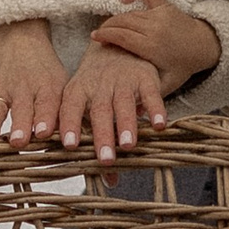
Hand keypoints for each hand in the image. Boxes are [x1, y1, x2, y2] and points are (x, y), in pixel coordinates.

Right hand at [0, 18, 69, 144]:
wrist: (17, 39)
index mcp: (46, 86)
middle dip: (20, 125)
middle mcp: (22, 87)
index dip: (45, 118)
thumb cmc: (43, 71)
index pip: (46, 102)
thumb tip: (71, 142)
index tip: (44, 133)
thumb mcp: (59, 84)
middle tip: (18, 140)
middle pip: (21, 108)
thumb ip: (63, 112)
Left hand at [57, 41, 168, 164]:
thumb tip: (109, 182)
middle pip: (99, 111)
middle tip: (105, 159)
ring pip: (123, 103)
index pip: (70, 108)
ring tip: (128, 146)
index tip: (68, 146)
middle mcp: (99, 85)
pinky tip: (159, 126)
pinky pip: (151, 93)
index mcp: (78, 91)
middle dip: (102, 135)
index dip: (69, 126)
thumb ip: (95, 141)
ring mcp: (122, 80)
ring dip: (126, 124)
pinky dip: (155, 108)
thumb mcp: (90, 106)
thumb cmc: (99, 85)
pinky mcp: (145, 77)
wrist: (119, 45)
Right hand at [91, 0, 219, 94]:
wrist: (205, 46)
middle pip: (122, 23)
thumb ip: (150, 95)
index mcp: (152, 47)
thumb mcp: (168, 84)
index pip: (121, 36)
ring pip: (130, 13)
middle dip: (107, 27)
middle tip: (98, 34)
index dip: (105, 36)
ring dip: (116, 18)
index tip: (94, 38)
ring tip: (108, 26)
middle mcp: (154, 28)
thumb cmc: (183, 66)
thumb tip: (132, 110)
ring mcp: (160, 14)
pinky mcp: (165, 5)